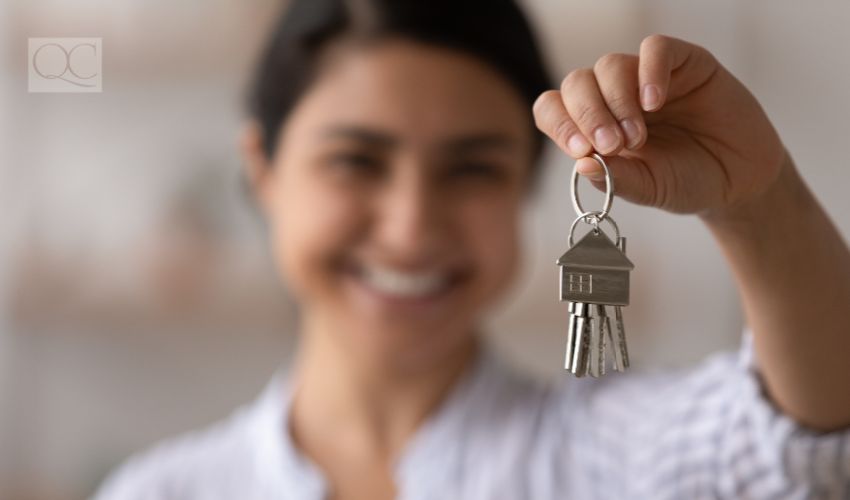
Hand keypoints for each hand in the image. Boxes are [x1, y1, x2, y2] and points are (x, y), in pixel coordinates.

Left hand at [533, 35, 786, 214]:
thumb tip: (580, 165)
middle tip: (613, 145)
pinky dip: (650, 72)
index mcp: (593, 125)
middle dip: (588, 115)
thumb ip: (615, 178)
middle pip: (576, 83)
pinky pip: (655, 48)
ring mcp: (646, 77)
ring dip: (617, 101)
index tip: (580, 151)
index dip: (560, 124)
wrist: (738, 180)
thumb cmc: (686, 181)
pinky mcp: (684, 62)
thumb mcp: (647, 188)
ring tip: (637, 137)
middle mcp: (613, 96)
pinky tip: (655, 103)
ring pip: (609, 65)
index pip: (554, 108)